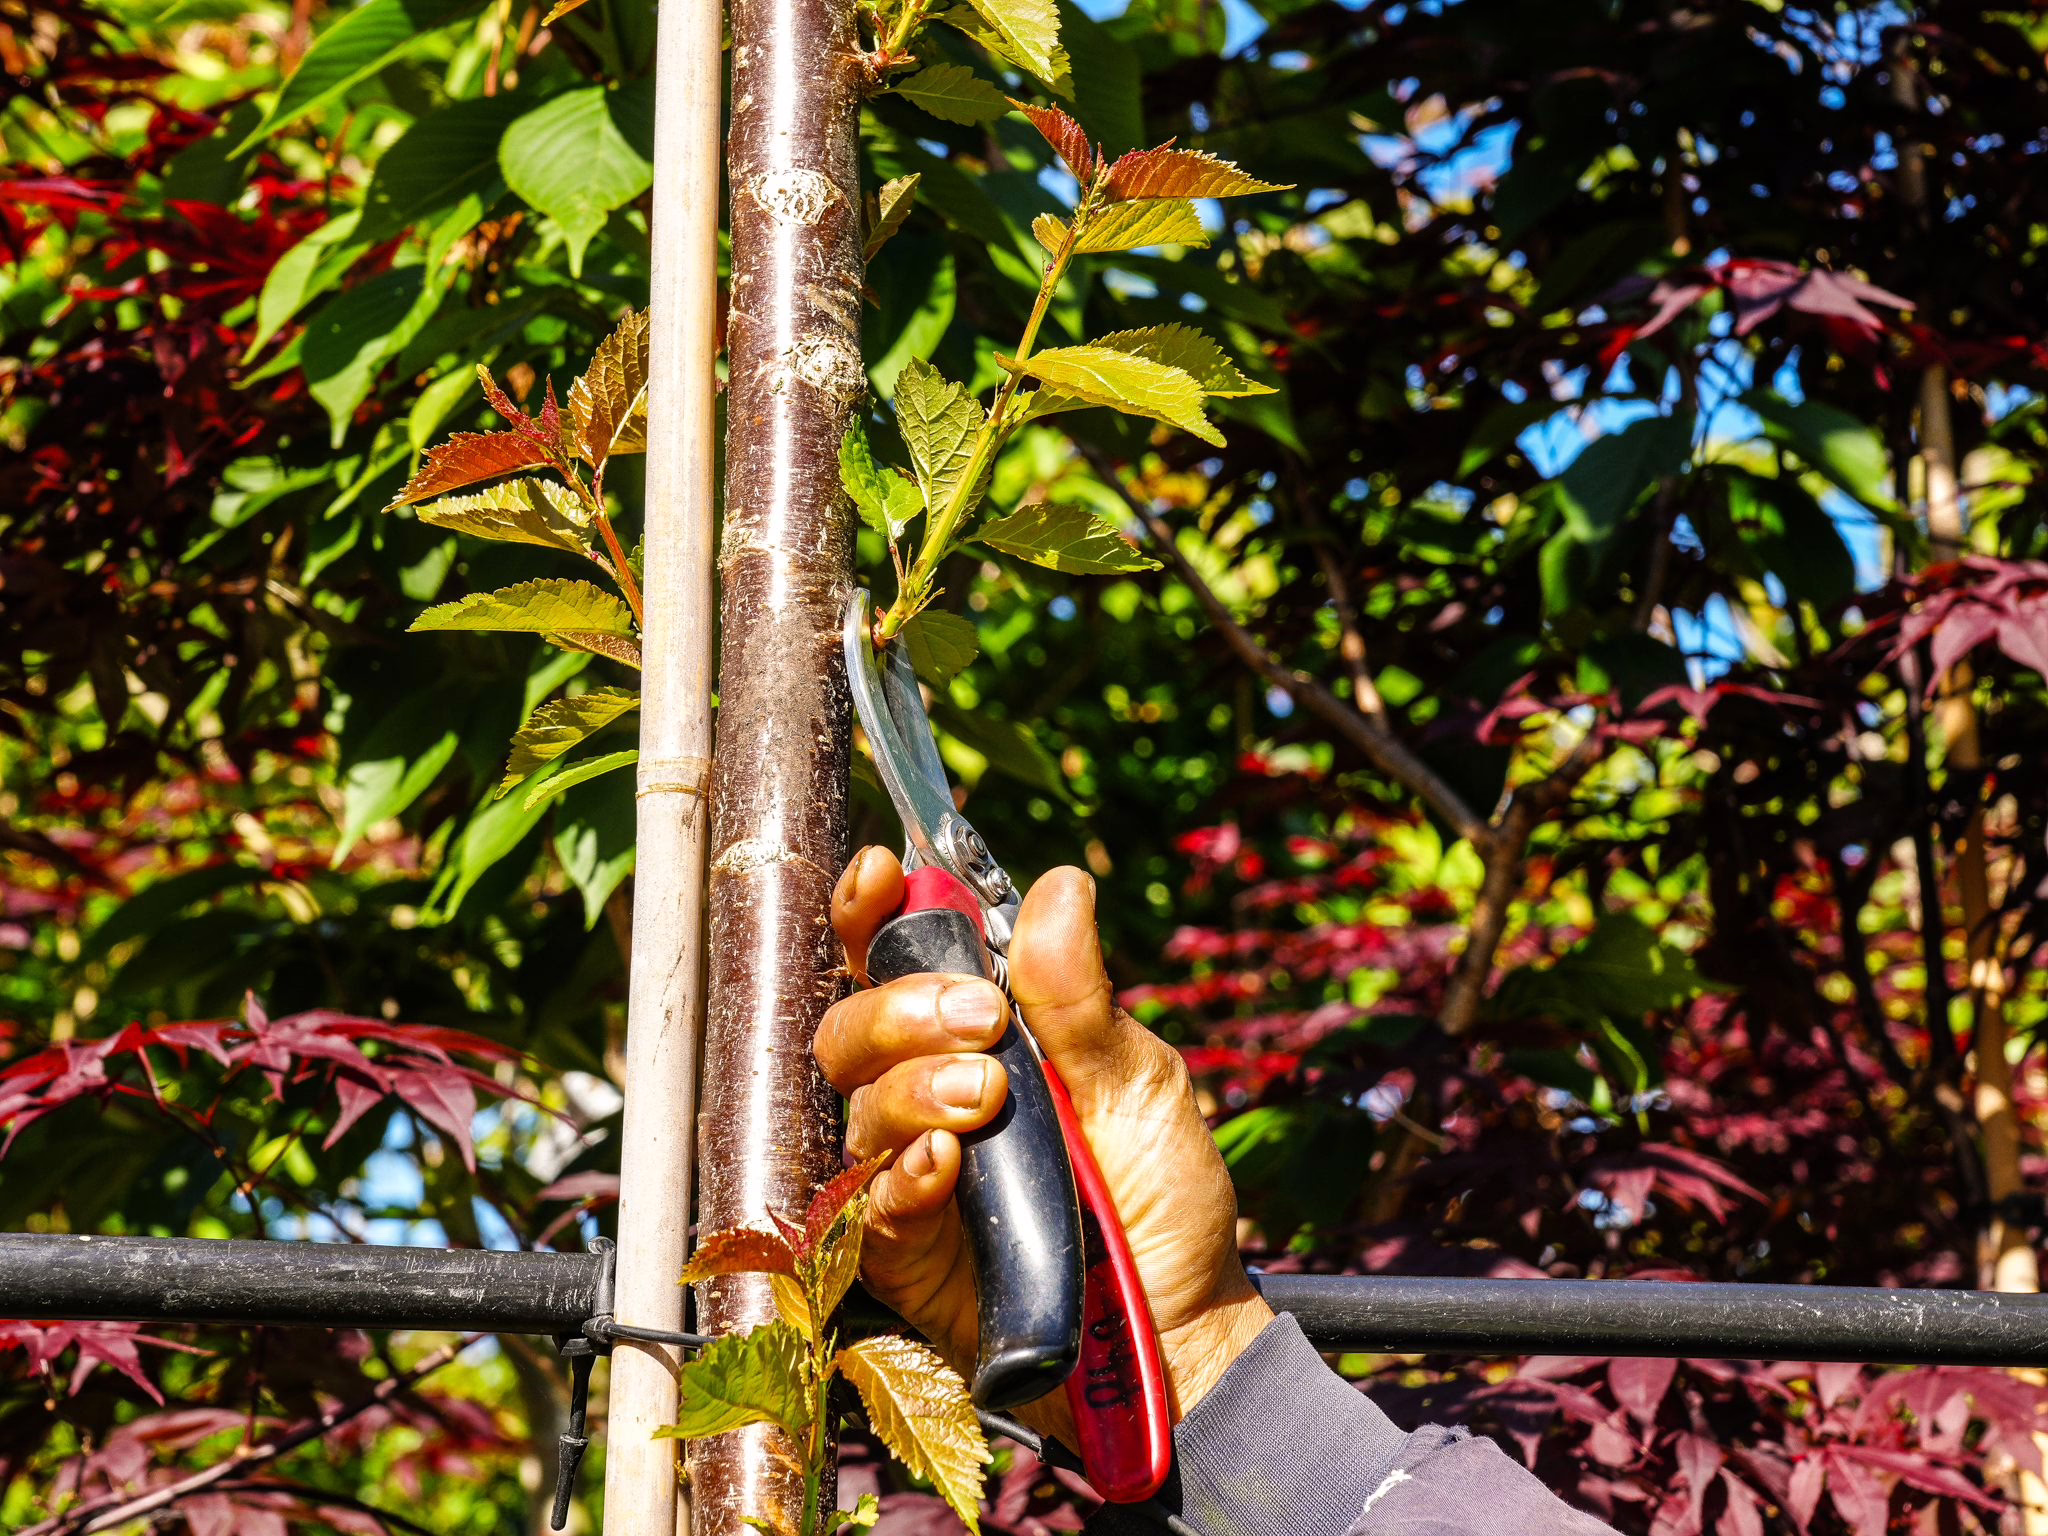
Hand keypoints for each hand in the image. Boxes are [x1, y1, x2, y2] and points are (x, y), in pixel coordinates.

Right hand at [814, 847, 1273, 1437]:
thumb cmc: (1160, 1194)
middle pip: (850, 1028)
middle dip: (901, 1007)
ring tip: (984, 1097)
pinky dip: (901, 1177)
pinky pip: (868, 1207)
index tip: (882, 874)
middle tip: (978, 1017)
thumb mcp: (1140, 1081)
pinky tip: (944, 1165)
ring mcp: (908, 1174)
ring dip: (911, 1088)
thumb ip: (1081, 997)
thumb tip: (1062, 883)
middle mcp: (927, 1094)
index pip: (897, 958)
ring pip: (855, 1109)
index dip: (872, 912)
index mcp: (980, 1036)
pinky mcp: (903, 1257)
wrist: (1180, 1326)